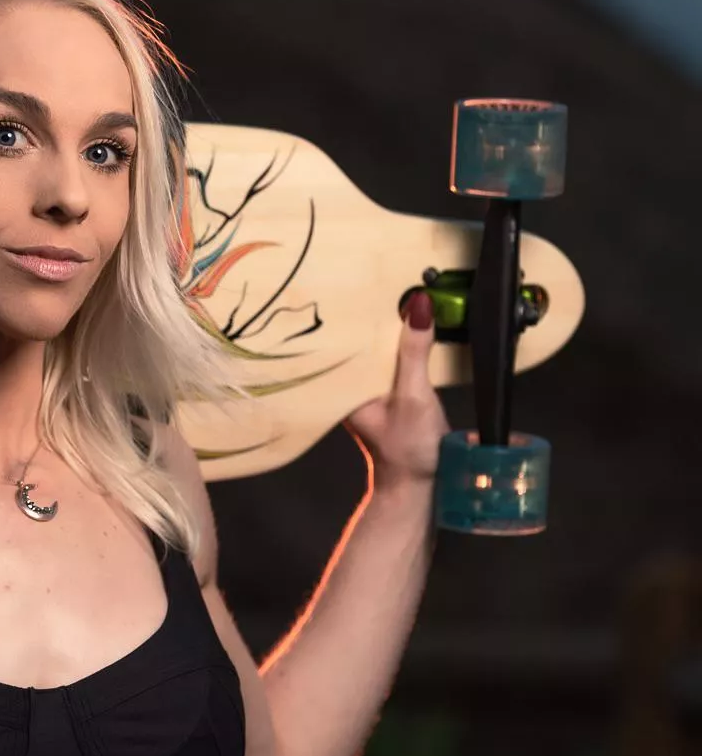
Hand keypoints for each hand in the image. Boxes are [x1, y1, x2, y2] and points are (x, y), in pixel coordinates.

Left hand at [344, 291, 448, 489]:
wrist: (420, 487)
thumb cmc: (409, 449)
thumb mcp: (414, 395)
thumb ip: (415, 352)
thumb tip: (418, 305)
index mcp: (342, 384)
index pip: (334, 337)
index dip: (338, 309)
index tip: (340, 275)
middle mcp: (348, 384)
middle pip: (353, 338)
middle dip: (362, 310)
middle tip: (368, 269)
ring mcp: (366, 388)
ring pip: (372, 347)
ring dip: (383, 325)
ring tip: (389, 286)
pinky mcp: (387, 392)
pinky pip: (390, 358)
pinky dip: (399, 342)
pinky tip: (409, 323)